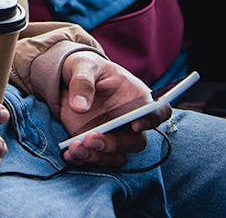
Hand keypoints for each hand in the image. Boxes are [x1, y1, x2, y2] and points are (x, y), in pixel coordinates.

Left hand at [59, 52, 168, 167]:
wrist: (67, 79)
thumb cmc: (85, 68)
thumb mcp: (82, 66)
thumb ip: (83, 82)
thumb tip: (80, 106)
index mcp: (136, 98)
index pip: (158, 112)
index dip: (152, 120)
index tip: (135, 125)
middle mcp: (129, 121)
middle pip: (135, 142)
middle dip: (114, 145)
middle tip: (90, 139)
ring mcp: (113, 135)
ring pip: (116, 156)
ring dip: (97, 157)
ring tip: (75, 148)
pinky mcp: (95, 144)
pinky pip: (94, 158)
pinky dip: (82, 160)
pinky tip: (69, 154)